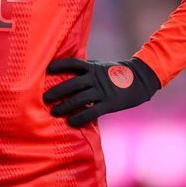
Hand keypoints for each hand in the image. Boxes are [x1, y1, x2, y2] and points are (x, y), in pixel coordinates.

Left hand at [42, 57, 158, 126]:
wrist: (141, 79)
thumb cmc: (118, 73)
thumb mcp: (102, 66)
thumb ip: (87, 68)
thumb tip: (68, 71)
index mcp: (93, 68)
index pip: (73, 63)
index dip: (59, 65)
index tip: (47, 69)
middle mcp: (96, 78)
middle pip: (72, 84)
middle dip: (57, 91)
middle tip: (44, 98)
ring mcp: (102, 91)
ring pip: (79, 99)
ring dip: (65, 106)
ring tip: (54, 112)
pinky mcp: (109, 103)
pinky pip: (91, 112)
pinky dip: (80, 117)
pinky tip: (71, 122)